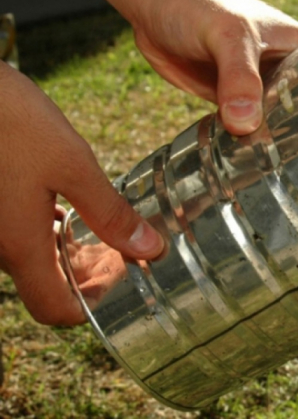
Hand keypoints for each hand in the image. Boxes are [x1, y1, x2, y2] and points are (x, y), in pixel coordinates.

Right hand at [0, 63, 163, 325]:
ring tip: (106, 229)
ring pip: (32, 258)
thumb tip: (150, 249)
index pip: (55, 310)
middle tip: (126, 251)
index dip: (94, 305)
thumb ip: (109, 212)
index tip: (123, 279)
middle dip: (89, 275)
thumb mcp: (72, 165)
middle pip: (47, 285)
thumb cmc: (8, 121)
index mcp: (19, 245)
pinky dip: (46, 232)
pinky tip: (67, 207)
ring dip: (70, 253)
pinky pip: (16, 233)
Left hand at [106, 0, 297, 135]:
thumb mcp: (227, 34)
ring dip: (296, 153)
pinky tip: (259, 179)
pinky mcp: (235, 106)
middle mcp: (292, 74)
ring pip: (291, 127)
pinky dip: (259, 153)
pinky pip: (256, 134)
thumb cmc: (197, 3)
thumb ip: (239, 75)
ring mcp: (264, 93)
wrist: (153, 6)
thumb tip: (247, 125)